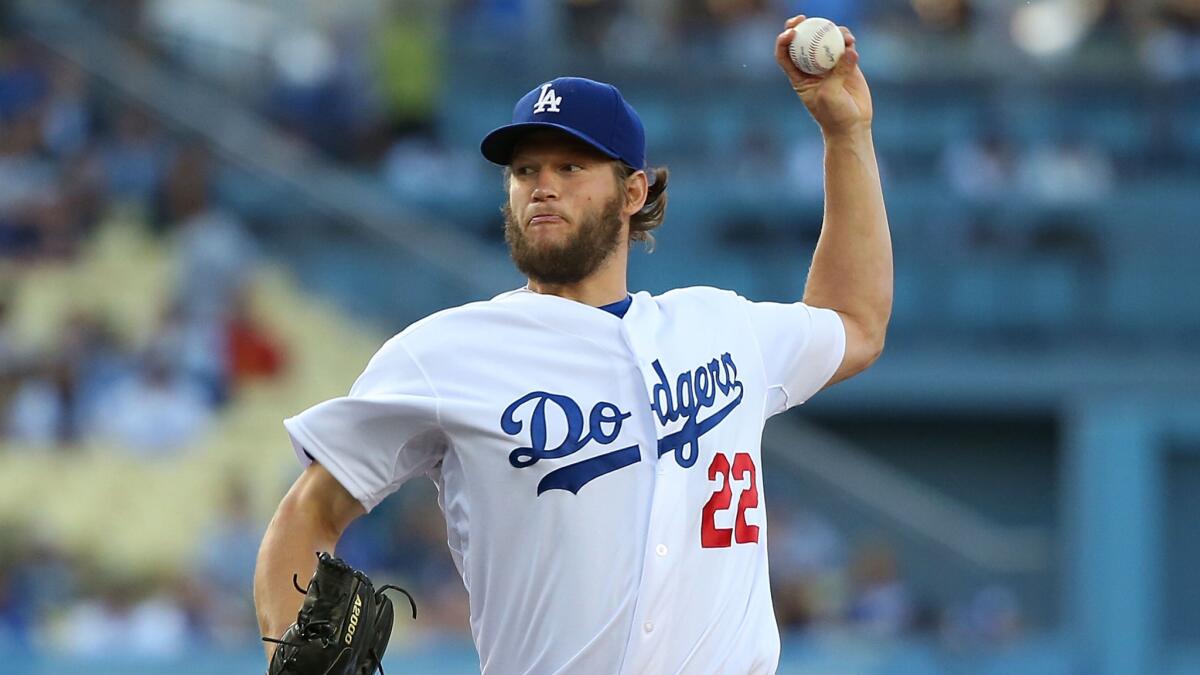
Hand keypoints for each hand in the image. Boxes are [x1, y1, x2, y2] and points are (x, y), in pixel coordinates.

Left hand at [774, 15, 872, 136]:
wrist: (852, 125)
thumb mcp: (830, 95)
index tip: (791, 32)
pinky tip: (851, 41)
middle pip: (803, 41)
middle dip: (802, 26)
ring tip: (842, 35)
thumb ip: (837, 72)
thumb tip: (849, 50)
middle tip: (806, 18)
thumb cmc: (834, 115)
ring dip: (831, 32)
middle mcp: (812, 68)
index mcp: (798, 76)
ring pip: (826, 40)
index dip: (783, 40)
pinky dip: (847, 40)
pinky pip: (845, 46)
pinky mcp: (846, 63)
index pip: (785, 54)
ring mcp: (829, 64)